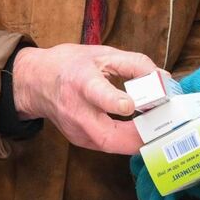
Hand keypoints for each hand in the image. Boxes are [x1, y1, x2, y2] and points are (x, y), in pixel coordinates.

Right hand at [11, 44, 158, 153]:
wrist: (36, 82)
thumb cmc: (70, 65)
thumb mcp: (102, 54)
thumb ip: (134, 63)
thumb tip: (163, 79)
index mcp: (80, 81)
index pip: (96, 94)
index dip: (113, 101)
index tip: (130, 105)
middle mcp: (75, 110)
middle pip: (106, 136)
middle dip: (137, 137)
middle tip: (162, 129)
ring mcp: (76, 130)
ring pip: (110, 146)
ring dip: (136, 141)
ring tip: (156, 130)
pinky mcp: (80, 140)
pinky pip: (108, 145)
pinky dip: (127, 140)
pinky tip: (140, 131)